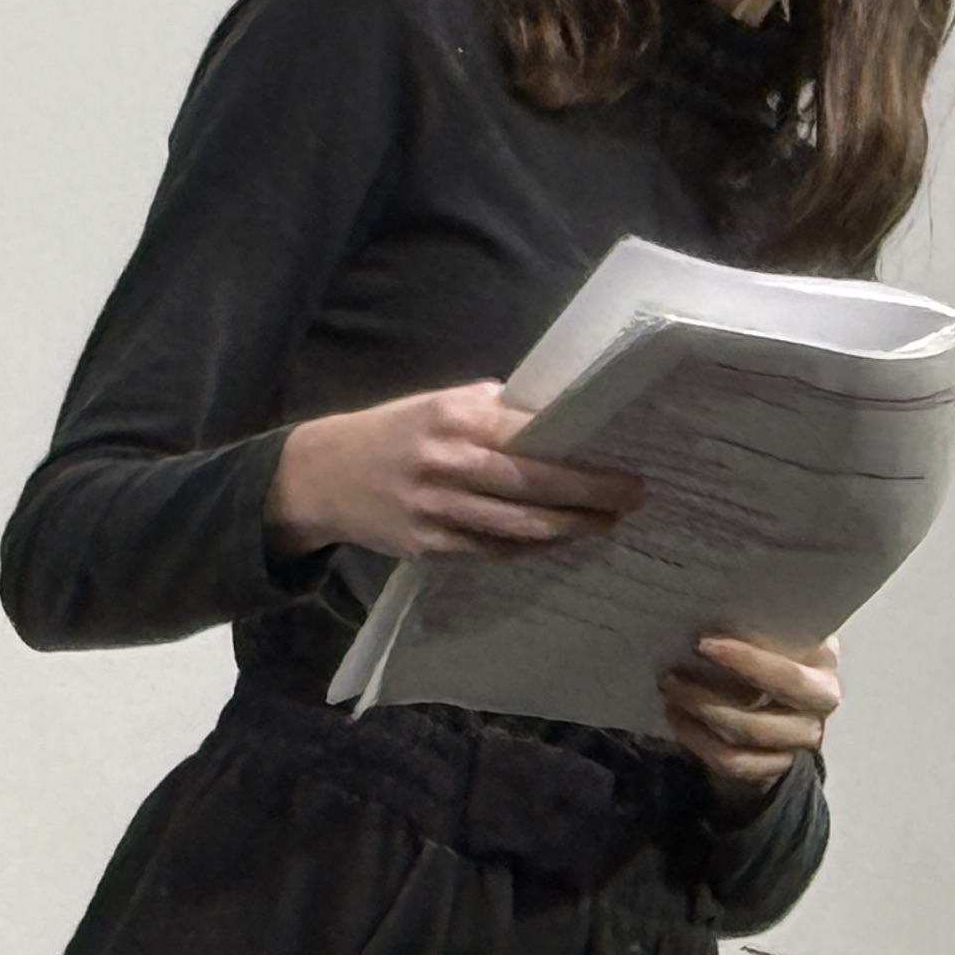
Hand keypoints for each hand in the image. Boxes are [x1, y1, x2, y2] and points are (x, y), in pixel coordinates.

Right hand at [266, 383, 642, 560]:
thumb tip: (559, 414)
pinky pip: (493, 551)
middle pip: (533, 488)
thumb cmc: (395, 432)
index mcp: (454, 418)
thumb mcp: (439, 403)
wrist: (323, 475)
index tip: (624, 465)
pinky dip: (531, 548)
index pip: (531, 438)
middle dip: (589, 498)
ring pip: (518, 528)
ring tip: (604, 524)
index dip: (582, 459)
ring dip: (569, 530)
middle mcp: (446, 463)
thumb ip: (495, 409)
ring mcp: (436, 509)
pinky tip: (557, 542)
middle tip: (631, 500)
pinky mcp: (429, 545)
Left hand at [659, 633, 839, 796]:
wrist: (782, 701)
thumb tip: (707, 614)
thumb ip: (757, 628)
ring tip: (670, 694)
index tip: (702, 643)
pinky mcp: (779, 766)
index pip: (788, 674)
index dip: (746, 661)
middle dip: (712, 695)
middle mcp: (821, 705)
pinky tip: (678, 719)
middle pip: (761, 718)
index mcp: (823, 665)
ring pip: (746, 736)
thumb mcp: (774, 637)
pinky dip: (699, 741)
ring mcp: (803, 740)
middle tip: (670, 677)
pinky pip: (734, 761)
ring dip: (700, 714)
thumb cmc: (770, 654)